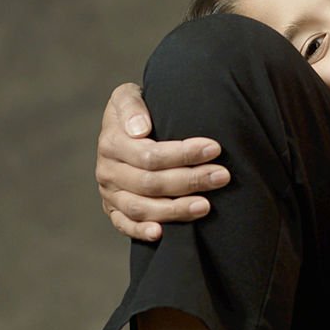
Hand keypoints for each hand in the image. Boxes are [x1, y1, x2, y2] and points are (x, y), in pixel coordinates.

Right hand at [95, 83, 230, 240]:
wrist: (125, 125)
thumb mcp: (128, 95)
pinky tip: (163, 234)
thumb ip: (131, 106)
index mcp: (112, 142)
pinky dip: (141, 232)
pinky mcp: (113, 209)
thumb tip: (140, 129)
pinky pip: (125, 225)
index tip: (214, 149)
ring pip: (142, 208)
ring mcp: (110, 193)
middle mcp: (107, 170)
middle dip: (190, 180)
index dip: (183, 154)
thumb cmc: (138, 107)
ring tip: (206, 205)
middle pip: (151, 183)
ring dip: (176, 209)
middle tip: (222, 176)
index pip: (150, 154)